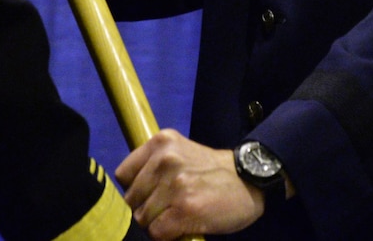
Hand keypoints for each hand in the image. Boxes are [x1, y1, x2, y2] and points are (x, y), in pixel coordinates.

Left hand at [116, 130, 265, 238]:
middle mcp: (165, 160)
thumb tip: (127, 196)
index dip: (134, 190)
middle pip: (131, 199)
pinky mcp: (185, 209)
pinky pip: (157, 232)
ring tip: (177, 216)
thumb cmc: (212, 171)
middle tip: (167, 208)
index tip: (150, 195)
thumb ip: (154, 165)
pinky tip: (183, 226)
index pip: (123, 175)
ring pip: (143, 218)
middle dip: (145, 209)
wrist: (249, 180)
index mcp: (160, 142)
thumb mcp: (180, 153)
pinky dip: (167, 235)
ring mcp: (175, 185)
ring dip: (157, 223)